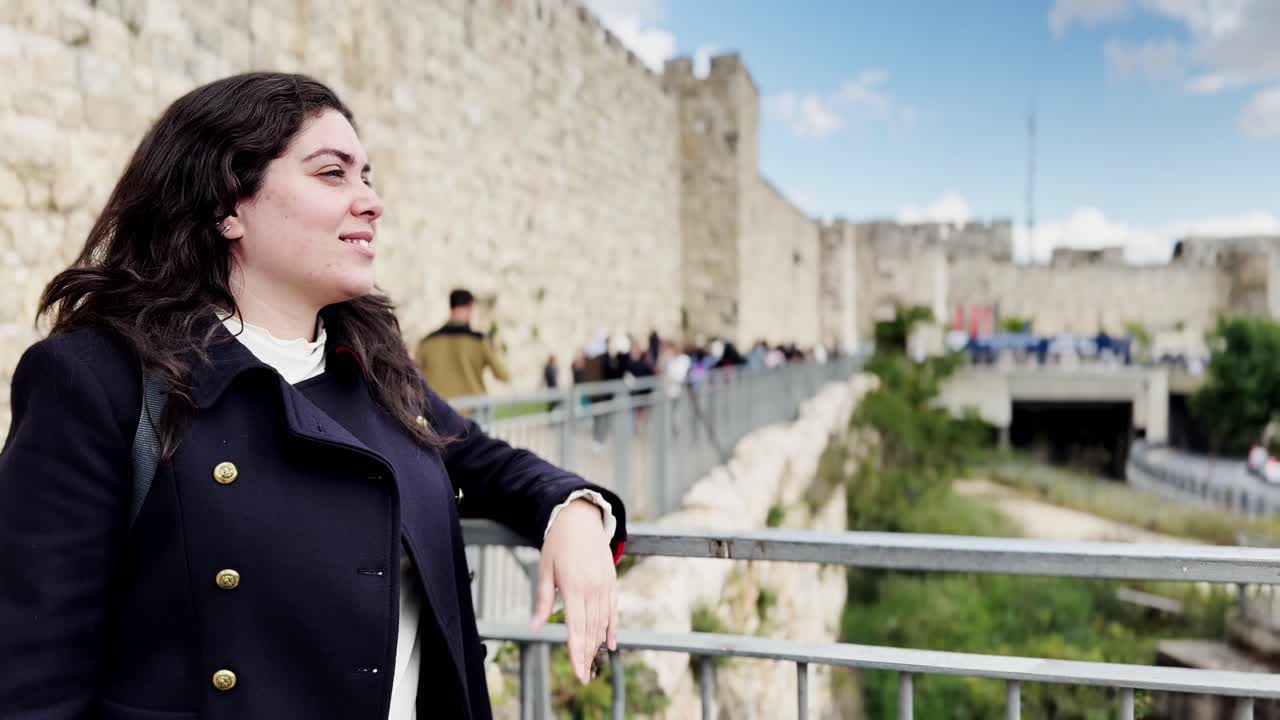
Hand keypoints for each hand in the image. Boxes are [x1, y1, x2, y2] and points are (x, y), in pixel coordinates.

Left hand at [529, 499, 617, 683]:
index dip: (576, 650)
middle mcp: (592, 588)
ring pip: (603, 621)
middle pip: (591, 629)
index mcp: (574, 586)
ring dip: (597, 644)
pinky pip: (613, 609)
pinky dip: (612, 628)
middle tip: (583, 677)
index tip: (577, 671)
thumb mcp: (545, 569)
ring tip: (591, 664)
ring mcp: (605, 585)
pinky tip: (610, 644)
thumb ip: (542, 600)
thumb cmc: (558, 542)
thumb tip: (535, 626)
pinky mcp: (612, 581)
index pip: (575, 626)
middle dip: (586, 655)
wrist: (581, 517)